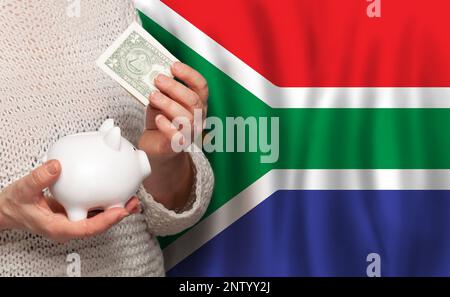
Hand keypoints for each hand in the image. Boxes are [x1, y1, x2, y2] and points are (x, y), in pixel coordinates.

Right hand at [0, 160, 139, 242]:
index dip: (105, 222)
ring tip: (133, 198)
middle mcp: (69, 227)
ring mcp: (73, 220)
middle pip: (98, 225)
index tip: (119, 212)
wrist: (8, 209)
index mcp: (58, 228)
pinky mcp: (75, 212)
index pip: (86, 229)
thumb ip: (38, 179)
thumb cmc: (15, 204)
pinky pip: (94, 210)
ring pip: (99, 218)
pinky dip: (107, 202)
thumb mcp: (23, 190)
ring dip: (117, 210)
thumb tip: (57, 166)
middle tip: (134, 203)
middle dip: (118, 216)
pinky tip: (117, 192)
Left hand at [139, 62, 207, 209]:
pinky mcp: (177, 146)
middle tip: (158, 79)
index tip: (174, 66)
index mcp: (197, 104)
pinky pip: (177, 137)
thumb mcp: (161, 102)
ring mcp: (190, 133)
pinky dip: (167, 126)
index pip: (201, 86)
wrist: (156, 148)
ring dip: (168, 104)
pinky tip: (158, 119)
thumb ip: (161, 91)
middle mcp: (198, 118)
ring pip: (186, 118)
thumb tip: (152, 75)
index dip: (189, 74)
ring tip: (153, 95)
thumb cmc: (161, 122)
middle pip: (193, 100)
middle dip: (175, 87)